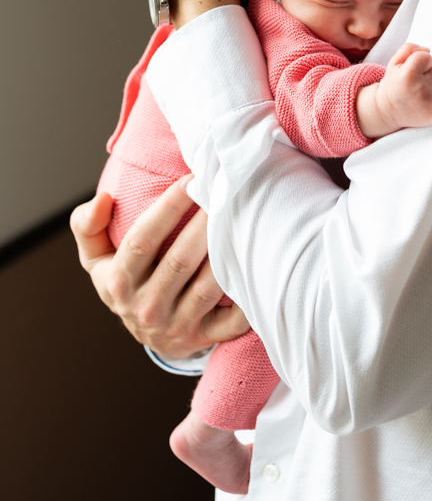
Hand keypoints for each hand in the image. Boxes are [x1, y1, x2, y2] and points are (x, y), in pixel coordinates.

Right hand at [70, 179, 249, 358]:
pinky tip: (258, 268)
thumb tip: (101, 199)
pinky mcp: (204, 338)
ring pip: (207, 287)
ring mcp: (176, 325)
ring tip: (242, 218)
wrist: (146, 333)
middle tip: (225, 191)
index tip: (191, 179)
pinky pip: (231, 322)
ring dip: (226, 253)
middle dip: (204, 223)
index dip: (168, 207)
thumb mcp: (95, 258)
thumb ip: (87, 226)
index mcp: (118, 282)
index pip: (143, 239)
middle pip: (180, 260)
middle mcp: (146, 307)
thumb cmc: (125, 280)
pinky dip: (246, 300)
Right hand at [356, 43, 431, 137]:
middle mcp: (420, 90)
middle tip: (417, 82)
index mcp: (408, 75)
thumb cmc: (394, 84)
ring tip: (424, 92)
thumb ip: (409, 49)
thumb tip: (428, 49)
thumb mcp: (394, 63)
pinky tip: (430, 101)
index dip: (421, 61)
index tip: (413, 70)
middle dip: (430, 73)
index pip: (428, 56)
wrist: (388, 112)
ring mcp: (430, 104)